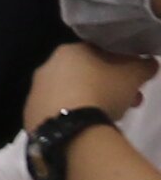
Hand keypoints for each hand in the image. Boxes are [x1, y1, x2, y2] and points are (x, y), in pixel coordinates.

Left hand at [29, 41, 149, 126]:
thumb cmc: (102, 92)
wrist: (70, 128)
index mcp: (68, 51)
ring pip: (70, 94)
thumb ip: (143, 65)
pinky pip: (58, 112)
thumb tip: (149, 63)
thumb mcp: (133, 75)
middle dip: (109, 87)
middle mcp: (46, 67)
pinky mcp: (30, 115)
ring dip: (92, 102)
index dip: (120, 66)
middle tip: (130, 102)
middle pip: (84, 75)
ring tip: (112, 118)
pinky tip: (87, 128)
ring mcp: (34, 92)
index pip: (98, 53)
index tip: (134, 81)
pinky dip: (73, 117)